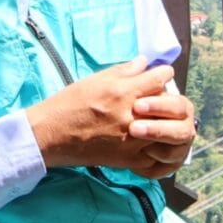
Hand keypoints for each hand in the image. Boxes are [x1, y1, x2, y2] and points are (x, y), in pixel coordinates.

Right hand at [28, 62, 196, 178]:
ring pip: (170, 130)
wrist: (52, 136)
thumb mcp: (95, 80)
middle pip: (170, 104)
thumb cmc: (69, 104)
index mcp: (123, 93)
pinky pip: (159, 153)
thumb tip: (144, 62)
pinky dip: (160, 144)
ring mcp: (134, 141)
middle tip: (162, 96)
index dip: (163, 74)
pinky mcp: (131, 159)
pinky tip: (151, 137)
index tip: (160, 75)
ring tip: (159, 117)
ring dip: (168, 122)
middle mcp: (132, 117)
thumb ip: (124, 71)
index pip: (161, 79)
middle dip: (169, 98)